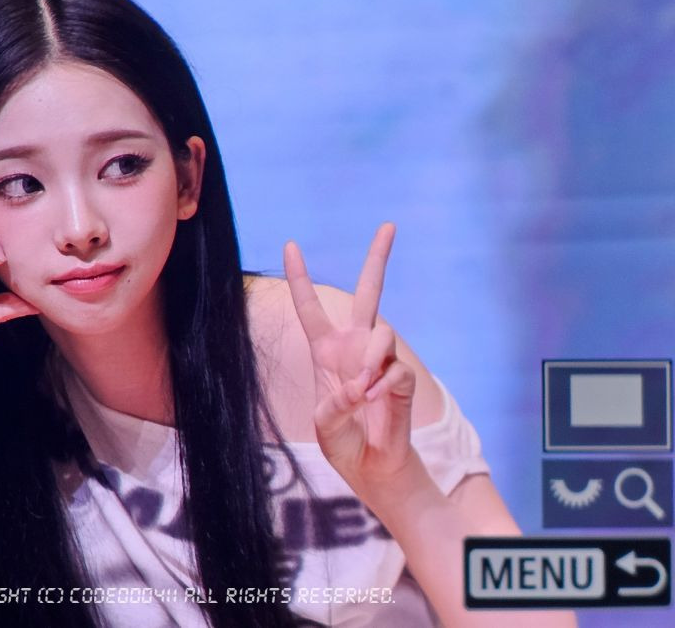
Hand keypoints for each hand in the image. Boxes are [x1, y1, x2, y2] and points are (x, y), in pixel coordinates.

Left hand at [283, 223, 416, 494]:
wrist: (373, 470)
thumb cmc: (344, 444)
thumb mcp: (323, 424)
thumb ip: (334, 404)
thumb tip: (360, 385)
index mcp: (326, 351)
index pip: (310, 307)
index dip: (300, 277)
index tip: (291, 245)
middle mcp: (356, 347)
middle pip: (369, 292)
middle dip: (378, 259)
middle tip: (388, 226)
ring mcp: (381, 360)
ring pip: (383, 334)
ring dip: (371, 362)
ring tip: (364, 392)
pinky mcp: (402, 378)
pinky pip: (394, 370)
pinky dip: (382, 387)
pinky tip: (376, 403)